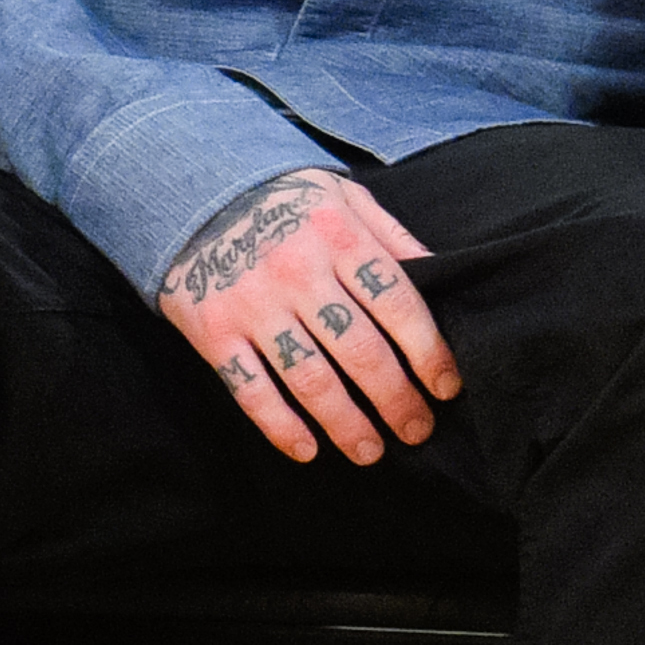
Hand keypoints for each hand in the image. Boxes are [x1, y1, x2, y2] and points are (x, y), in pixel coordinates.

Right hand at [158, 166, 460, 464]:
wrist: (197, 193)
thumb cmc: (286, 199)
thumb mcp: (344, 195)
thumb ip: (391, 235)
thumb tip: (439, 275)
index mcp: (339, 236)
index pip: (397, 303)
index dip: (428, 352)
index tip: (447, 387)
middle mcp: (299, 272)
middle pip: (359, 350)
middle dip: (395, 398)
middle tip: (418, 430)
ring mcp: (255, 305)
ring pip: (310, 378)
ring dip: (346, 423)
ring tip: (371, 451)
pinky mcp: (215, 332)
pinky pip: (251, 389)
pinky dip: (280, 426)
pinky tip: (308, 450)